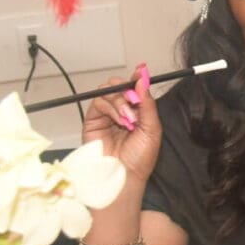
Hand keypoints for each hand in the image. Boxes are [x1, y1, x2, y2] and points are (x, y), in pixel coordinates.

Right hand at [81, 64, 161, 187]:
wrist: (123, 175)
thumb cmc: (140, 158)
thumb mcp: (152, 128)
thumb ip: (147, 103)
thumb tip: (143, 80)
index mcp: (138, 111)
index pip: (136, 88)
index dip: (138, 77)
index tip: (141, 69)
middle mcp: (122, 110)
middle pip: (119, 85)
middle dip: (128, 89)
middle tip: (135, 100)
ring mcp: (106, 115)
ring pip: (108, 92)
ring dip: (120, 102)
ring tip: (129, 120)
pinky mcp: (92, 120)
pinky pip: (98, 103)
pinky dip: (111, 108)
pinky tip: (120, 121)